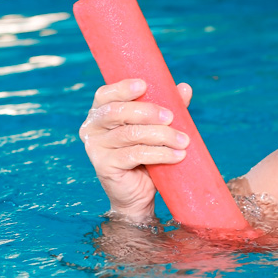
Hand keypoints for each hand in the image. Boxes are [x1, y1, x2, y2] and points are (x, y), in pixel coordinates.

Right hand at [79, 79, 192, 222]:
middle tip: (171, 117)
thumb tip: (184, 88)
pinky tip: (177, 155)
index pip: (105, 94)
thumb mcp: (157, 128)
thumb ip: (168, 107)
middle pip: (117, 112)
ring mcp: (95, 147)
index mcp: (101, 113)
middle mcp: (92, 128)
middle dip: (148, 112)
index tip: (144, 85)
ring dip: (161, 135)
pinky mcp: (103, 166)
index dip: (122, 88)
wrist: (139, 192)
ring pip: (130, 134)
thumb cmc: (147, 155)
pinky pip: (134, 155)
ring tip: (183, 141)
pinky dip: (160, 154)